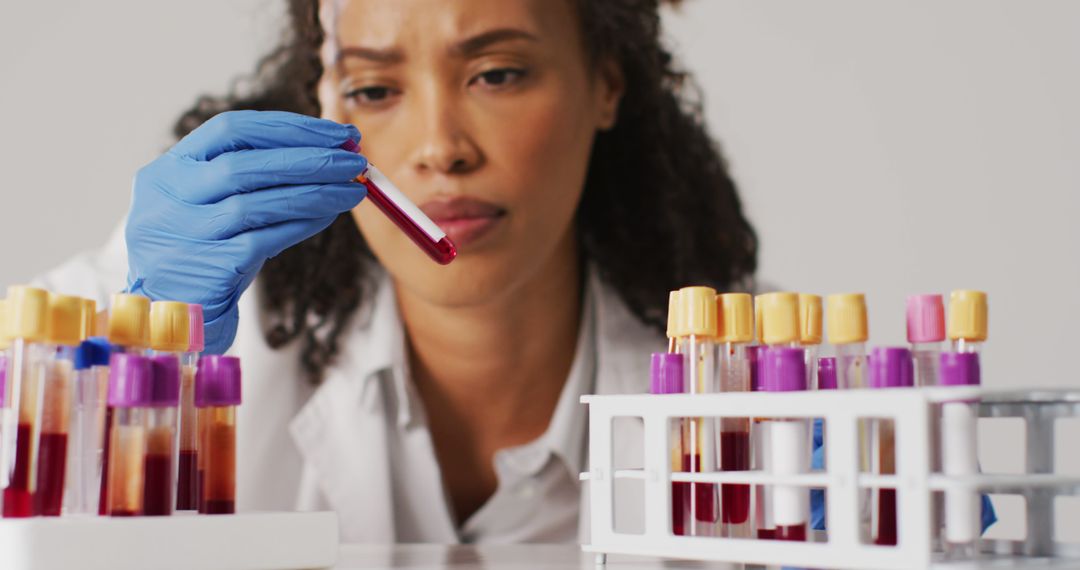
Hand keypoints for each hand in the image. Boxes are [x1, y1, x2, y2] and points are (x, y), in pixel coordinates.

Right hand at [126, 110, 366, 352]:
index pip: (231, 130)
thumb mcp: (209, 203)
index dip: (289, 128)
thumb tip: (327, 150)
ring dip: (316, 192)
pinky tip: (329, 216)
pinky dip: (303, 224)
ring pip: (259, 203)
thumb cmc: (203, 249)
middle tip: (356, 160)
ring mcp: (187, 233)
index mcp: (169, 169)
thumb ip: (250, 174)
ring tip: (354, 189)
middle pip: (247, 164)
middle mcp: (171, 197)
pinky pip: (266, 240)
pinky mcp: (210, 268)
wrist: (170, 314)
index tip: (337, 133)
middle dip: (310, 158)